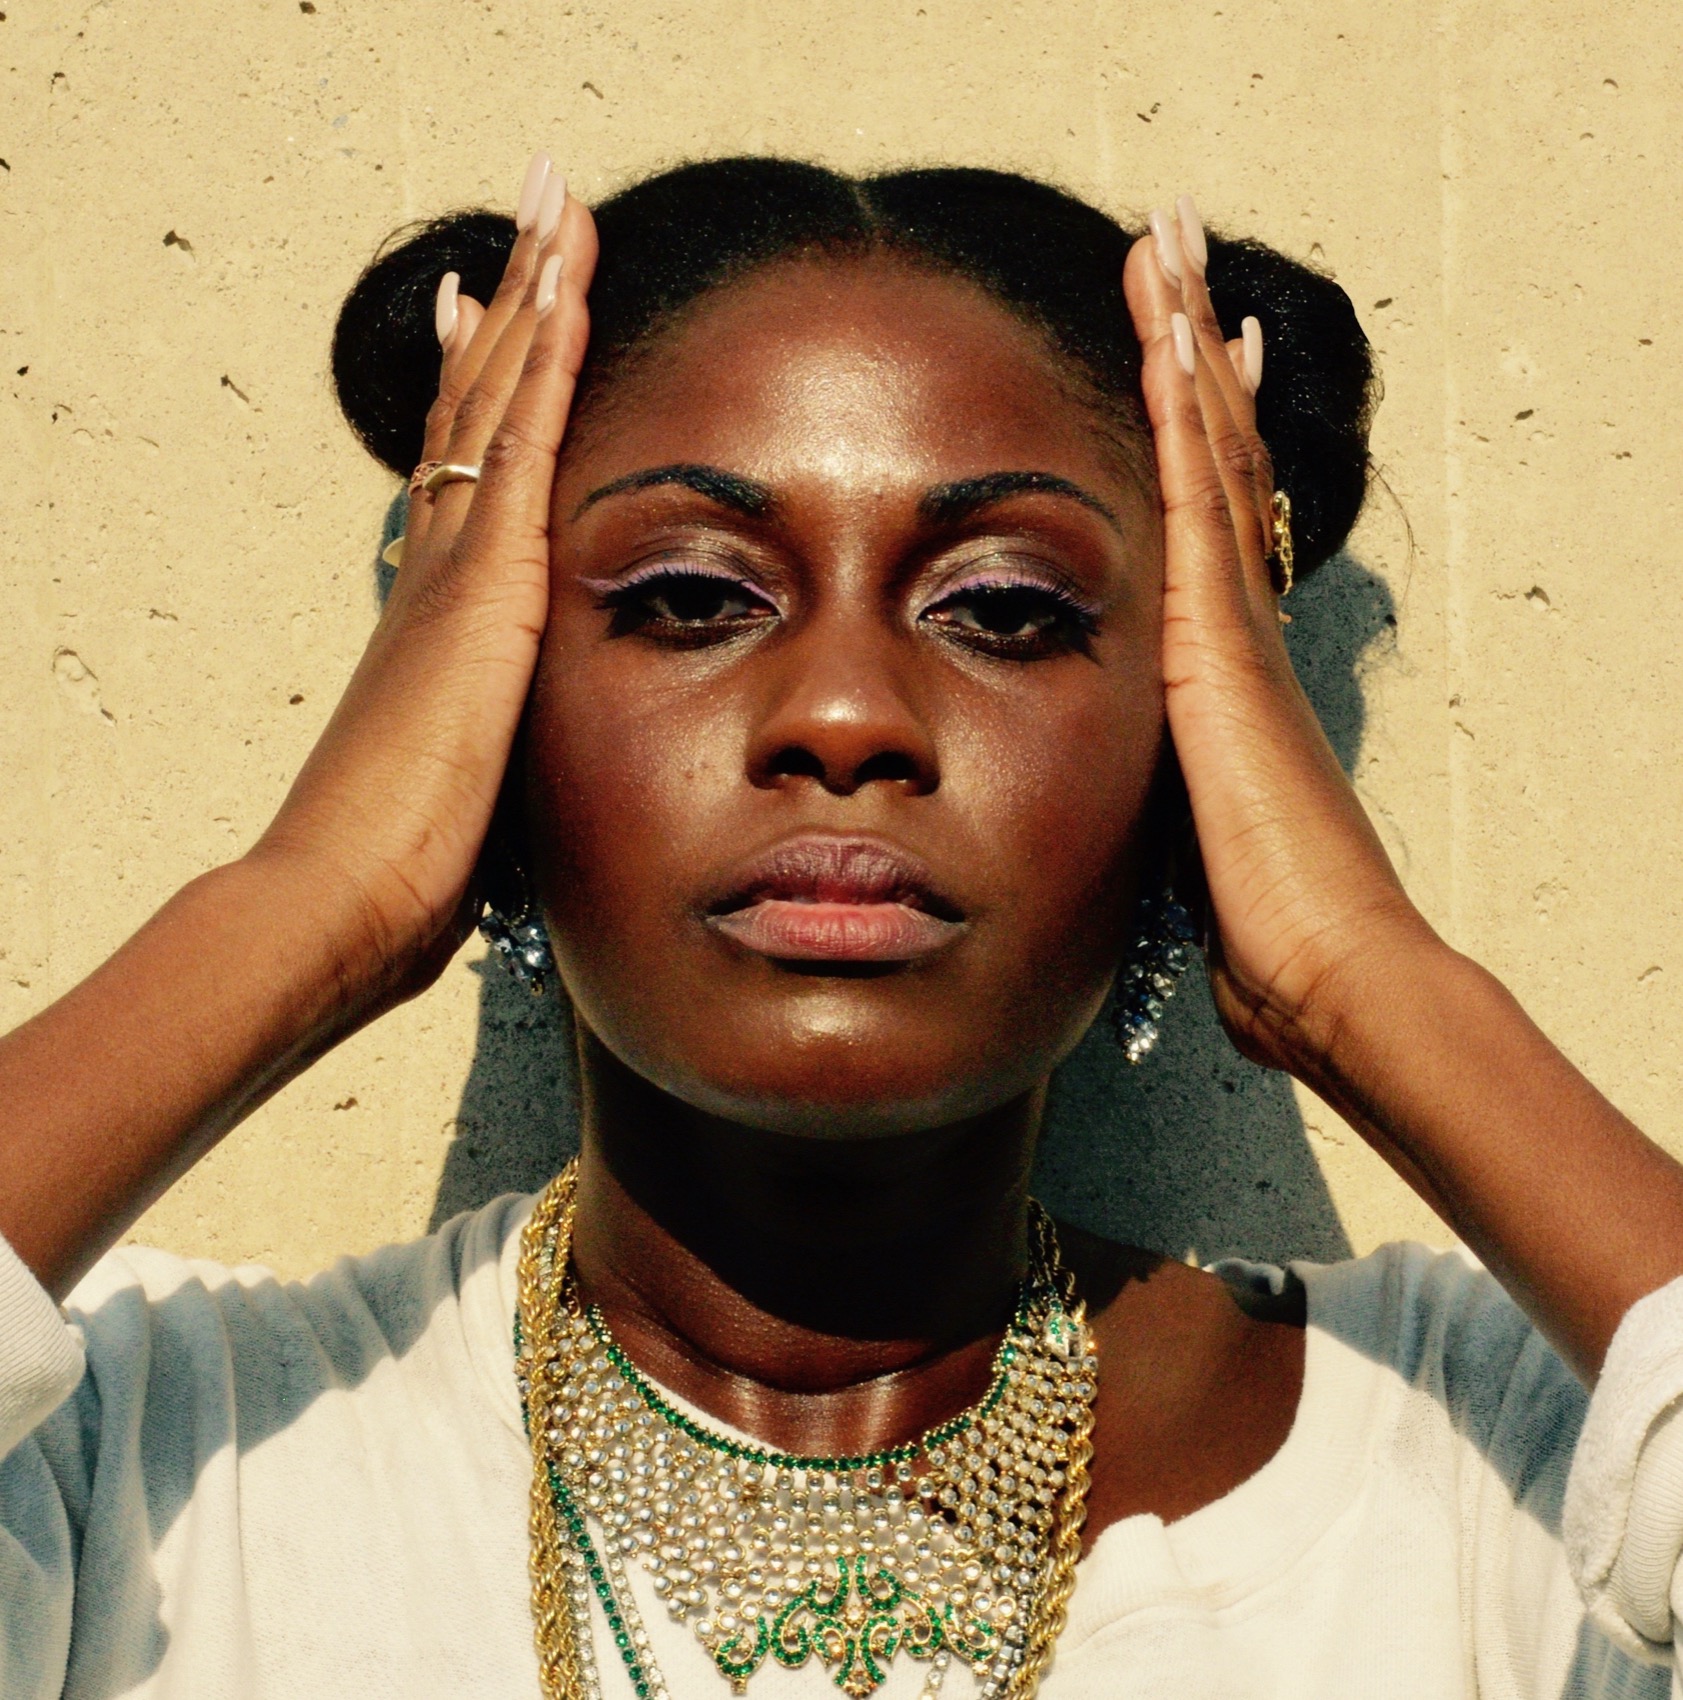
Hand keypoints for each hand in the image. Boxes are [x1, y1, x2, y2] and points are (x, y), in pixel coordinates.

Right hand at [253, 155, 596, 1022]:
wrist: (344, 895)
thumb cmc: (398, 867)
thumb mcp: (460, 783)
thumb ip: (485, 740)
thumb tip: (496, 760)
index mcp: (440, 609)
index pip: (462, 470)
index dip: (478, 385)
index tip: (484, 310)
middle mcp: (440, 567)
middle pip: (477, 405)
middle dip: (511, 303)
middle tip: (532, 213)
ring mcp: (458, 569)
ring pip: (498, 398)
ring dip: (534, 297)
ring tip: (556, 205)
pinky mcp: (485, 587)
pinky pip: (524, 445)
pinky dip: (548, 363)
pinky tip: (571, 290)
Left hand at [1121, 199, 1438, 1078]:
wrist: (1328, 974)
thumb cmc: (1269, 935)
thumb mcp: (1193, 852)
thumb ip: (1173, 813)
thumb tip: (1165, 841)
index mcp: (1224, 673)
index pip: (1208, 525)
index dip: (1200, 432)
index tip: (1194, 355)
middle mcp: (1237, 631)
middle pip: (1212, 460)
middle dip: (1193, 351)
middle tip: (1180, 253)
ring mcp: (1234, 633)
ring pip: (1207, 456)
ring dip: (1184, 346)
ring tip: (1169, 243)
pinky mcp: (1219, 650)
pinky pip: (1197, 506)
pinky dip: (1181, 418)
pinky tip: (1169, 337)